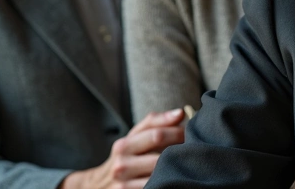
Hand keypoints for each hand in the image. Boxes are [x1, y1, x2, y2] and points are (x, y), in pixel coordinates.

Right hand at [61, 109, 186, 188]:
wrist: (99, 185)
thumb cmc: (125, 157)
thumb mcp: (133, 137)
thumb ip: (155, 122)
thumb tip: (180, 113)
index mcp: (123, 146)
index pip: (157, 136)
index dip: (179, 133)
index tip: (191, 132)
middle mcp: (121, 167)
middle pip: (161, 159)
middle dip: (181, 152)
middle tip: (195, 149)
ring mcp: (124, 186)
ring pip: (160, 178)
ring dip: (178, 170)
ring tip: (188, 163)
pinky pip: (156, 188)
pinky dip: (169, 183)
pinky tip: (175, 178)